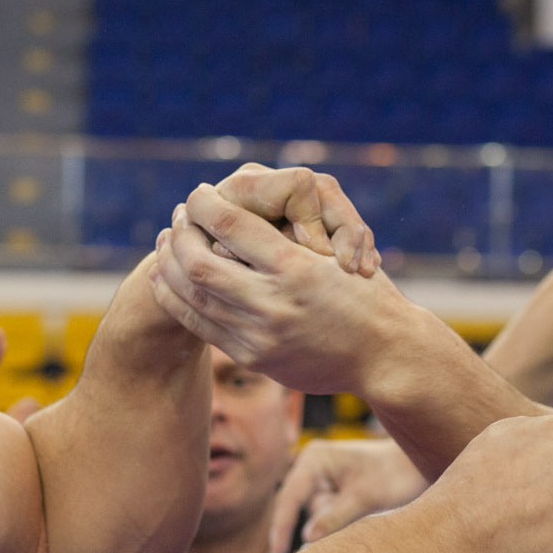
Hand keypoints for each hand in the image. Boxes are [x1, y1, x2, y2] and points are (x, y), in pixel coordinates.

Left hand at [151, 182, 406, 393]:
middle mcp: (275, 303)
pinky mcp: (253, 358)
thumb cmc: (365, 293)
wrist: (386, 354)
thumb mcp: (335, 252)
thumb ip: (289, 234)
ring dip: (170, 265)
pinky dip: (177, 300)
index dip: (204, 204)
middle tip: (178, 216)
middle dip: (180, 235)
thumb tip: (238, 209)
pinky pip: (201, 326)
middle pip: (199, 263)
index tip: (198, 194)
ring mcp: (261, 336)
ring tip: (166, 244)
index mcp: (298, 268)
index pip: (229, 224)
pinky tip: (169, 280)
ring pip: (193, 296)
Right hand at [265, 438, 430, 552]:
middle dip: (311, 532)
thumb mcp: (365, 497)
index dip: (281, 526)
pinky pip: (327, 521)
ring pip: (315, 520)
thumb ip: (335, 517)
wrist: (421, 468)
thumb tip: (306, 538)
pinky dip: (338, 531)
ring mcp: (322, 484)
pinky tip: (358, 528)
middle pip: (299, 510)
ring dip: (330, 532)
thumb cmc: (395, 475)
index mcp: (314, 459)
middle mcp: (312, 469)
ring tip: (360, 525)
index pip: (289, 497)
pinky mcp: (333, 497)